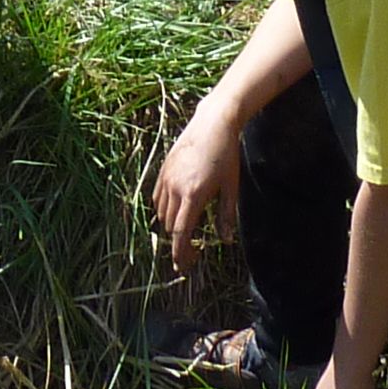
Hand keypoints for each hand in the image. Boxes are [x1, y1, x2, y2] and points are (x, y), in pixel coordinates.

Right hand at [151, 99, 241, 267]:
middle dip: (178, 242)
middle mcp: (175, 188)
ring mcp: (166, 177)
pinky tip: (175, 209)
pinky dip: (163, 208)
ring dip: (171, 225)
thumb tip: (225, 240)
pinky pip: (157, 197)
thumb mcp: (230, 187)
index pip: (181, 232)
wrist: (213, 123)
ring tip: (186, 228)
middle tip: (191, 252)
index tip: (183, 266)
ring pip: (161, 212)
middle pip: (170, 225)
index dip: (180, 252)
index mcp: (193, 195)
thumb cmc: (226, 155)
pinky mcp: (163, 169)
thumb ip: (226, 215)